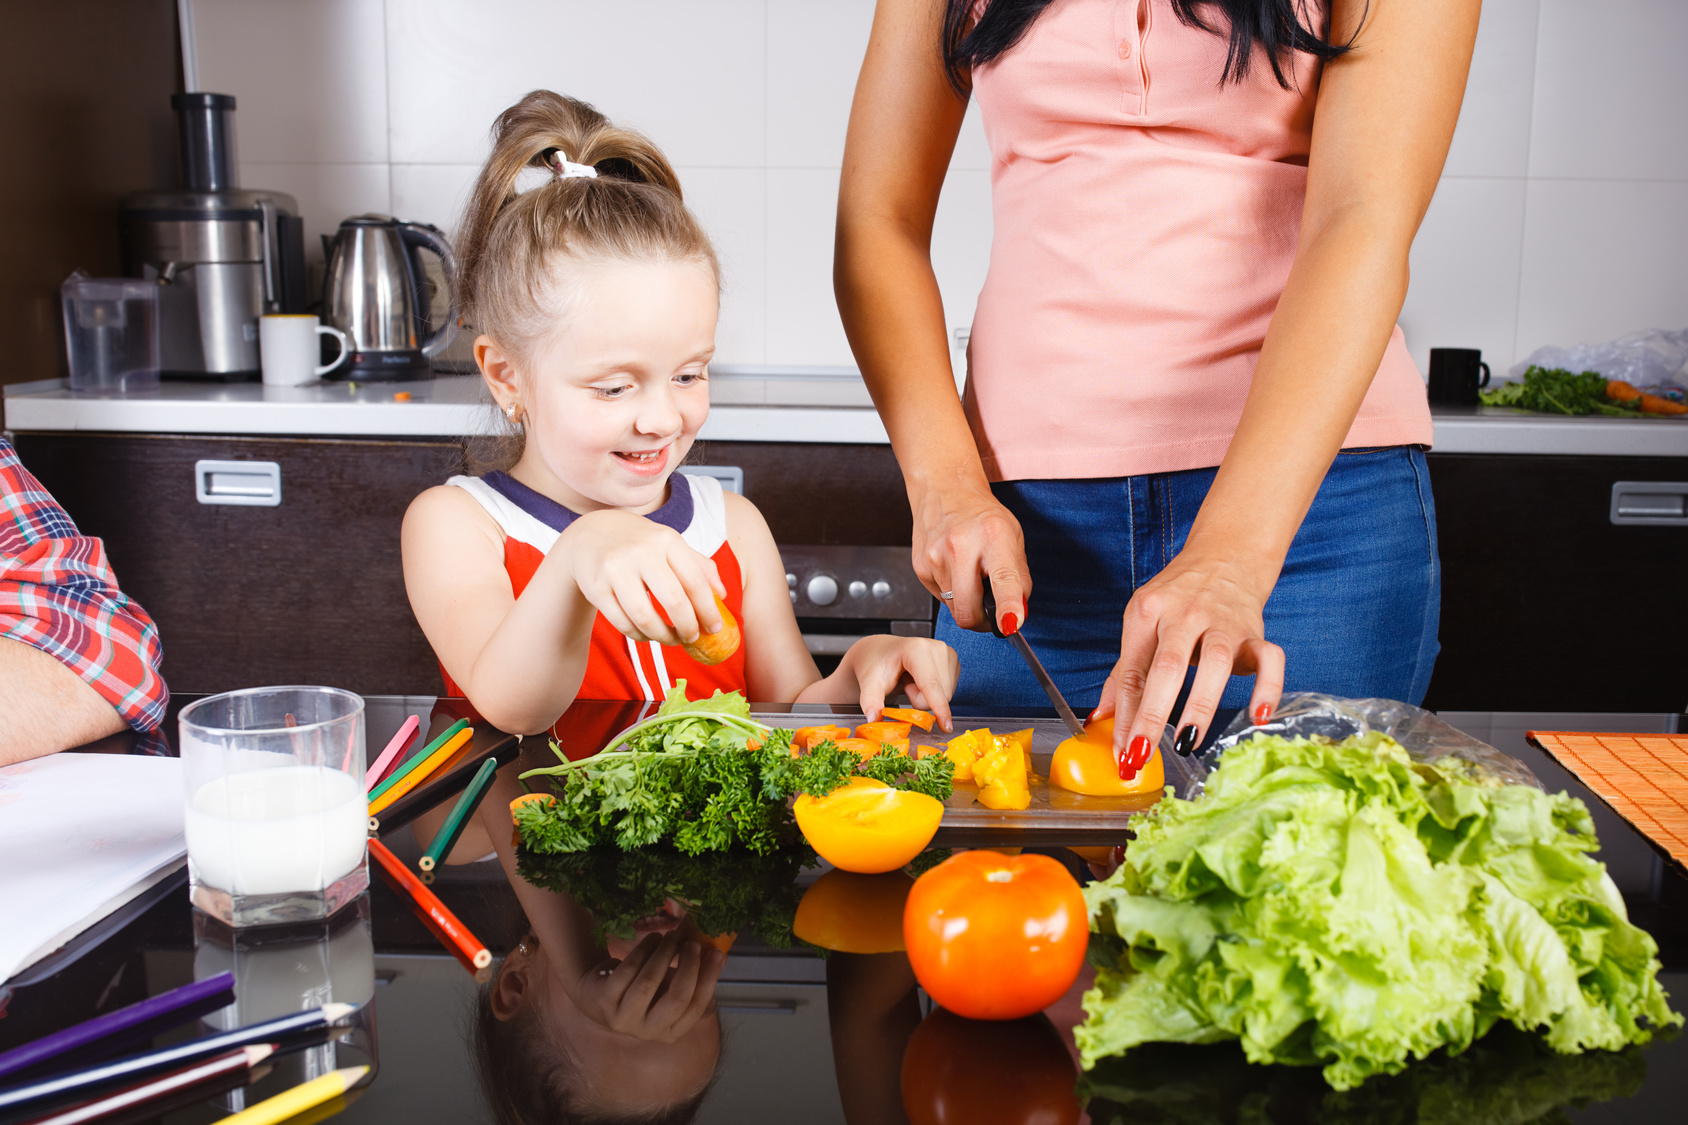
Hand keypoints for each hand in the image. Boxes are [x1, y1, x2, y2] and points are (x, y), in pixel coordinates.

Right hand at [561, 509, 726, 646]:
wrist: (590, 535)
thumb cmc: (641, 544)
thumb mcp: (670, 544)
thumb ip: (699, 566)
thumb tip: (722, 596)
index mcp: (666, 540)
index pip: (695, 580)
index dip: (708, 610)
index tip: (715, 629)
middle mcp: (641, 552)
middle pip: (673, 601)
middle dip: (688, 627)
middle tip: (692, 638)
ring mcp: (615, 569)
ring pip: (645, 618)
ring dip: (663, 636)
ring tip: (671, 638)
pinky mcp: (596, 588)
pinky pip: (623, 623)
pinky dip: (639, 635)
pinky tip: (647, 634)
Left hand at [571, 930, 724, 1043]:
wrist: (597, 993)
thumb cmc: (643, 990)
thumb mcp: (667, 989)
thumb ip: (691, 977)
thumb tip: (718, 954)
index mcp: (669, 1032)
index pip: (696, 1008)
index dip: (709, 979)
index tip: (717, 953)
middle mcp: (646, 1032)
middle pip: (676, 1000)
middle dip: (688, 966)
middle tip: (693, 943)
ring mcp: (622, 1019)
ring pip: (650, 982)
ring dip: (665, 953)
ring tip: (671, 935)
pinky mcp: (603, 1001)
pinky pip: (628, 970)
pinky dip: (644, 950)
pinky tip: (652, 938)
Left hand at [845, 634, 959, 731]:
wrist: (881, 651)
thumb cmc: (876, 664)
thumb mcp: (869, 682)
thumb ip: (871, 701)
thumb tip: (873, 718)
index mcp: (916, 649)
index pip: (931, 685)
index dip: (939, 707)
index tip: (946, 727)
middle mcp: (937, 648)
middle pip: (940, 694)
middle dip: (920, 701)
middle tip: (905, 687)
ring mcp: (947, 653)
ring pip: (946, 695)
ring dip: (927, 697)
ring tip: (911, 681)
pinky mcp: (952, 660)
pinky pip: (949, 690)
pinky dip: (934, 692)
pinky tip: (921, 679)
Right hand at [910, 478, 1029, 634]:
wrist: (944, 490)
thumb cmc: (982, 515)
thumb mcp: (1013, 537)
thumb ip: (1019, 578)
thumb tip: (1017, 615)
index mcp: (993, 535)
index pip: (1003, 578)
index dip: (1008, 606)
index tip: (1011, 625)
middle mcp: (961, 546)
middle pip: (968, 611)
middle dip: (982, 622)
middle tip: (991, 612)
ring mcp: (936, 558)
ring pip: (954, 609)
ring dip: (967, 603)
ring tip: (971, 576)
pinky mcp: (920, 568)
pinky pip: (941, 599)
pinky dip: (952, 593)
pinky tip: (955, 570)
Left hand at [1094, 550, 1284, 775]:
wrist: (1224, 557)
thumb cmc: (1177, 599)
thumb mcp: (1142, 623)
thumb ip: (1125, 672)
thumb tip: (1102, 718)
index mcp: (1147, 613)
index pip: (1133, 670)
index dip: (1126, 715)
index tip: (1122, 752)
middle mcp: (1184, 614)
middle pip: (1167, 665)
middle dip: (1152, 713)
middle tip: (1141, 753)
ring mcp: (1223, 622)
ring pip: (1215, 662)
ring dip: (1201, 704)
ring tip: (1188, 741)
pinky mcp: (1255, 631)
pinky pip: (1270, 658)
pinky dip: (1269, 686)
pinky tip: (1258, 715)